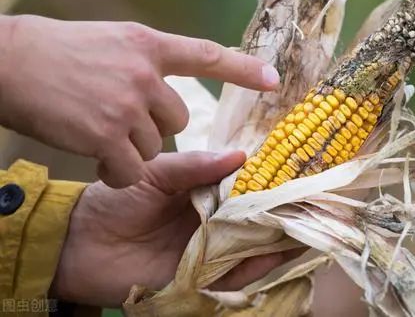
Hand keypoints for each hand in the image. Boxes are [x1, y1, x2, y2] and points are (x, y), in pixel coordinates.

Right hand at [0, 15, 279, 186]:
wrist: (5, 62)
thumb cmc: (53, 52)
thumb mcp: (109, 42)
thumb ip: (144, 62)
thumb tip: (167, 92)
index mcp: (146, 44)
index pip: (206, 55)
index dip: (243, 68)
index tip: (273, 80)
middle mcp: (143, 72)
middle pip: (177, 119)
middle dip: (154, 127)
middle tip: (118, 120)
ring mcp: (126, 104)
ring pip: (155, 145)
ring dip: (131, 148)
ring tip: (95, 132)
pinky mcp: (107, 135)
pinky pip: (131, 168)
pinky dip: (117, 172)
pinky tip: (95, 160)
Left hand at [50, 151, 297, 306]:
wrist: (81, 243)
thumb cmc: (117, 200)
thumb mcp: (156, 172)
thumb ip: (195, 165)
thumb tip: (241, 155)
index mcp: (205, 192)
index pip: (247, 186)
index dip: (271, 179)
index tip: (299, 168)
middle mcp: (214, 220)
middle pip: (257, 217)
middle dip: (283, 210)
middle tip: (314, 198)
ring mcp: (210, 249)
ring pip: (253, 245)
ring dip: (279, 238)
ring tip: (307, 225)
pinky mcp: (202, 277)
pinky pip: (236, 274)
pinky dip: (258, 266)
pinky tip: (278, 252)